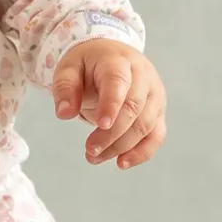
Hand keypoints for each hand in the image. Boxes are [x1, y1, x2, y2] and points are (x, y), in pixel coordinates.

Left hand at [51, 40, 167, 170]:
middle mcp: (143, 76)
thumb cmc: (89, 65)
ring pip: (145, 125)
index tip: (101, 124)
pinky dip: (141, 153)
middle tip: (89, 150)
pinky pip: (156, 136)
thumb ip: (64, 88)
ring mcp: (154, 95)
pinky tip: (121, 163)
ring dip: (120, 146)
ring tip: (94, 157)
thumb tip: (64, 114)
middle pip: (134, 107)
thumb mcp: (69, 68)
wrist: (112, 58)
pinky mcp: (158, 113)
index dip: (111, 103)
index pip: (119, 81)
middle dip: (112, 133)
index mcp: (119, 61)